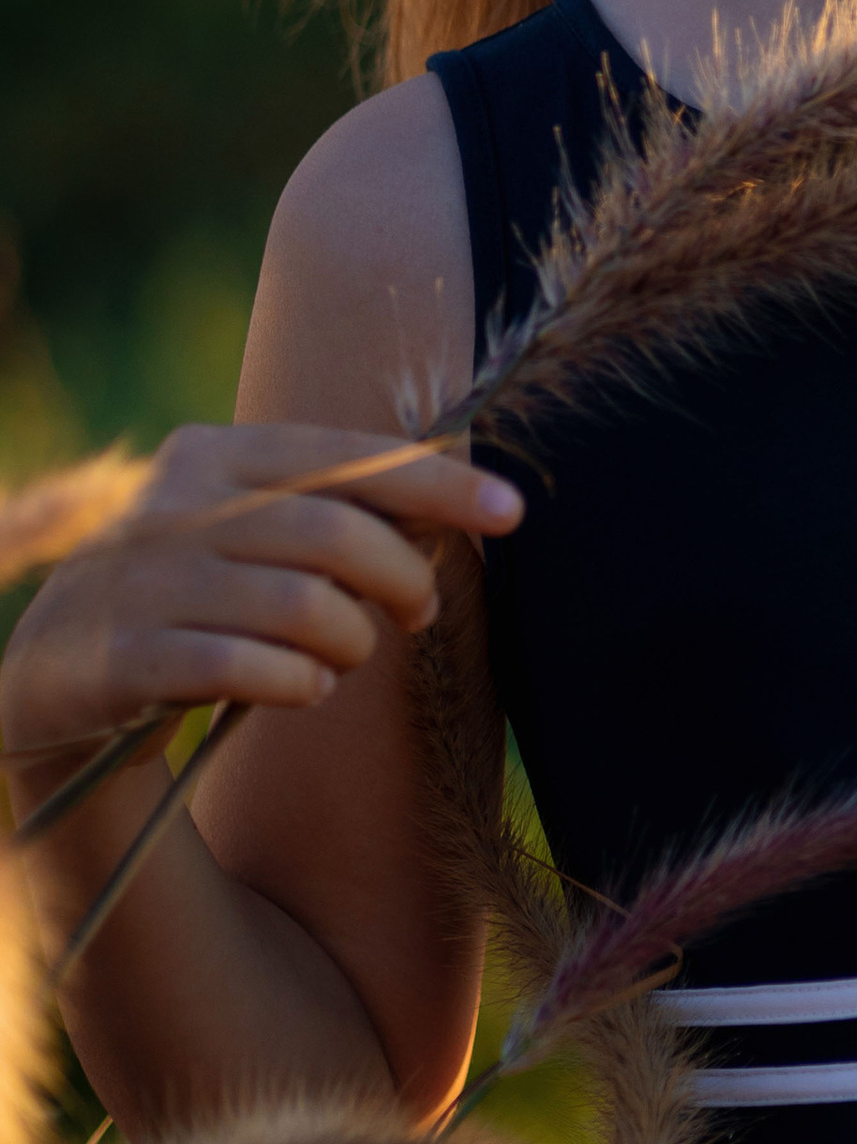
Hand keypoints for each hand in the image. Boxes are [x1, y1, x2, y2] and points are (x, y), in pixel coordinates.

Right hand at [0, 422, 519, 801]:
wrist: (57, 667)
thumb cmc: (191, 591)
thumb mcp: (242, 527)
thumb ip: (328, 508)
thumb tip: (460, 511)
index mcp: (214, 455)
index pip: (345, 457)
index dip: (436, 484)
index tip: (512, 511)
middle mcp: (173, 505)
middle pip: (334, 534)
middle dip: (403, 577)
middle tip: (420, 611)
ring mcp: (143, 581)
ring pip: (303, 606)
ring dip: (352, 642)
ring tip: (346, 656)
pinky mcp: (125, 657)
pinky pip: (248, 669)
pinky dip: (298, 684)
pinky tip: (302, 688)